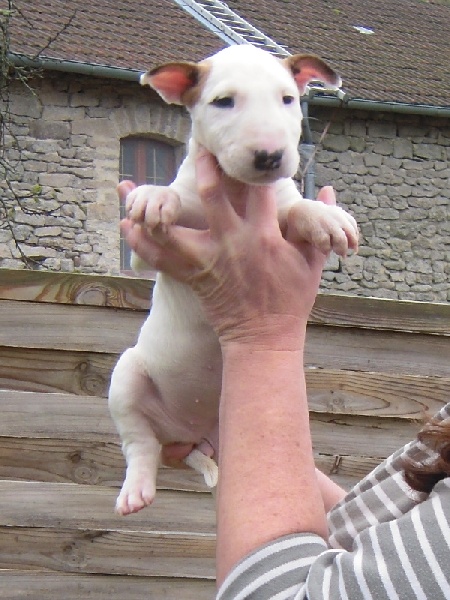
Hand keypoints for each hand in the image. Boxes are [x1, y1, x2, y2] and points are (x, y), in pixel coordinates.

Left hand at [120, 148, 333, 347]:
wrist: (264, 338)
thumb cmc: (291, 301)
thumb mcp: (312, 262)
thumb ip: (318, 223)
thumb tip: (330, 189)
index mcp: (264, 236)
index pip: (259, 190)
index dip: (253, 167)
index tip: (247, 148)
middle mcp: (233, 244)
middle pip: (213, 198)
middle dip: (206, 169)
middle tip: (199, 148)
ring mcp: (210, 261)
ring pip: (176, 228)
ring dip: (159, 207)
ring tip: (143, 187)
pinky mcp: (194, 277)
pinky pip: (162, 259)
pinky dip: (142, 244)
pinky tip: (126, 226)